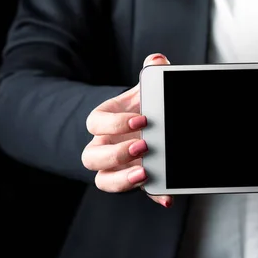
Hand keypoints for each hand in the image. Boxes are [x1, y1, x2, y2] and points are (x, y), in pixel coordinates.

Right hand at [81, 53, 172, 207]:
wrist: (153, 122)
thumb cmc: (144, 106)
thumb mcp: (148, 90)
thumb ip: (153, 73)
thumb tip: (157, 60)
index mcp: (104, 121)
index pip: (95, 123)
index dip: (115, 123)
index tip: (141, 119)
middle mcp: (104, 146)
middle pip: (91, 157)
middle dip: (115, 154)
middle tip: (143, 146)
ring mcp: (117, 167)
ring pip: (103, 180)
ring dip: (122, 180)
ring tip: (145, 174)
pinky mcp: (135, 180)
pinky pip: (139, 193)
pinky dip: (152, 196)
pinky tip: (166, 197)